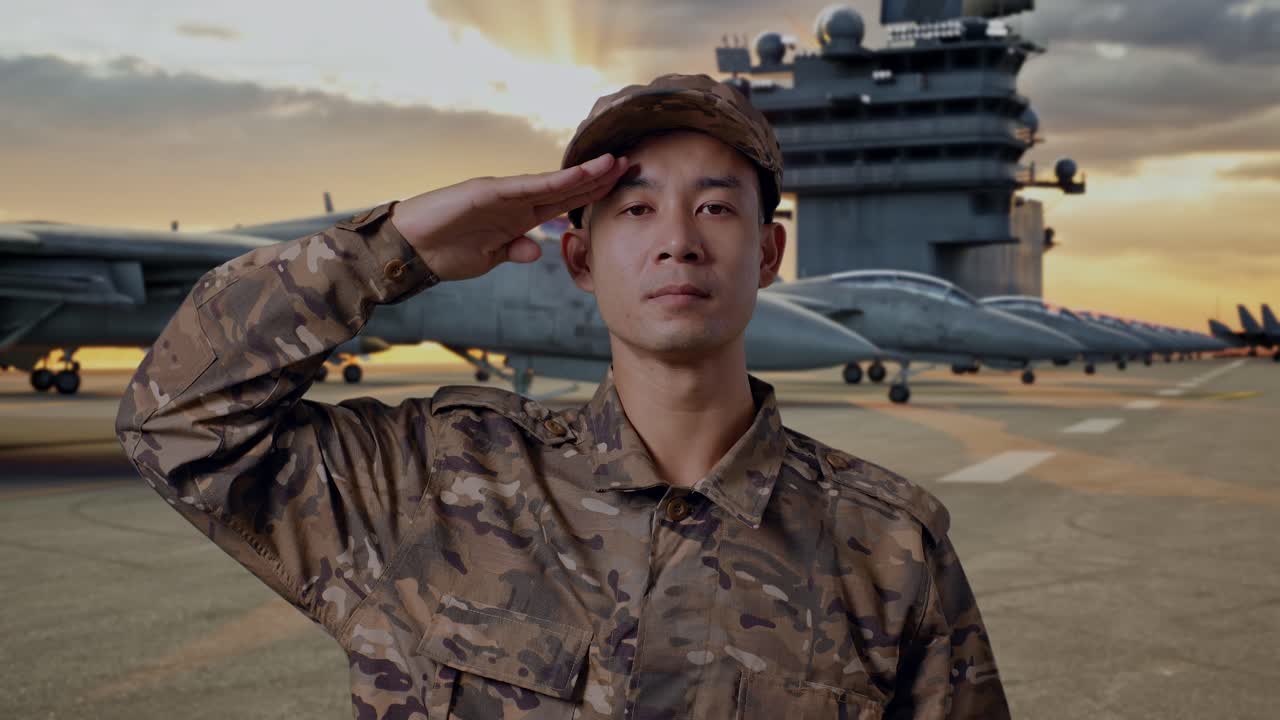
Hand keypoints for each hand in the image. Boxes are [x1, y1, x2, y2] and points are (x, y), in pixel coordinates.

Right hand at [389, 154, 629, 280]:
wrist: (412, 248)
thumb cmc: (447, 251)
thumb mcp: (490, 258)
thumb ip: (514, 251)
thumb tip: (537, 251)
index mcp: (519, 217)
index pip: (563, 203)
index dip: (592, 195)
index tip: (620, 187)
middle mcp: (515, 201)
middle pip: (565, 189)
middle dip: (598, 178)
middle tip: (631, 164)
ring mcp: (502, 194)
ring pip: (551, 183)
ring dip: (582, 175)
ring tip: (612, 164)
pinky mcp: (486, 192)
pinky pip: (525, 187)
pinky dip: (551, 182)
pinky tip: (575, 176)